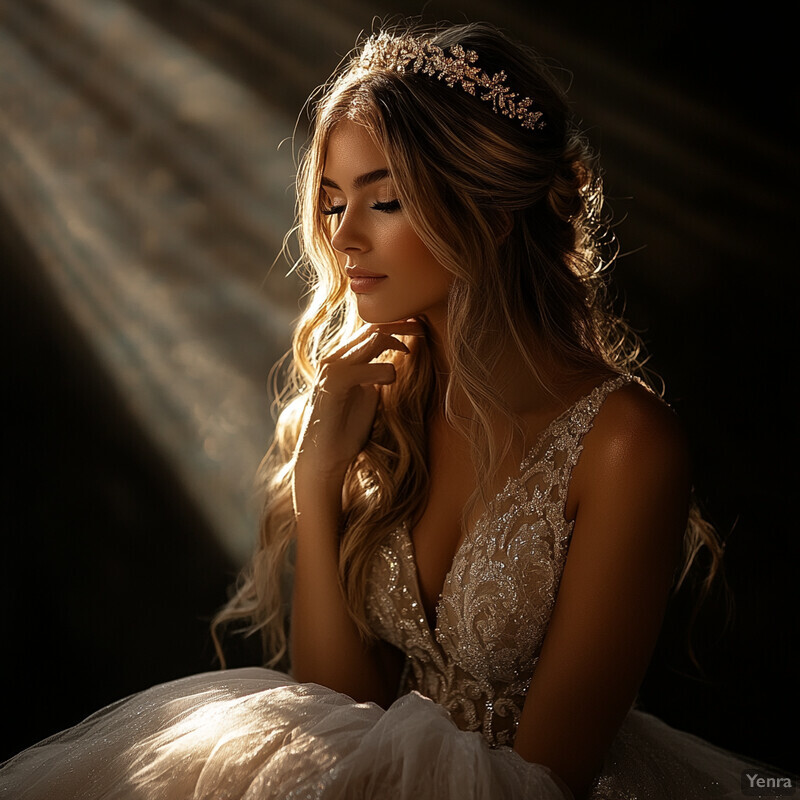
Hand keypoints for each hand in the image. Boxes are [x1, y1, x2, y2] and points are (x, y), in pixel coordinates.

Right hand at [293, 320, 424, 500]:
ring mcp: (331, 369)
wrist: (324, 458)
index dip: (397, 324)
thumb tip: (396, 364)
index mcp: (341, 360)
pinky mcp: (333, 384)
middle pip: (372, 328)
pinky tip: (390, 381)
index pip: (370, 330)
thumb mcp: (367, 395)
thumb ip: (375, 376)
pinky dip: (384, 371)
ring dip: (396, 343)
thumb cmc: (346, 430)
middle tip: (424, 328)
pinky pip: (365, 367)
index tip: (420, 327)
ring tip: (411, 354)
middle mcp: (334, 359)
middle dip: (401, 325)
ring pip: (370, 340)